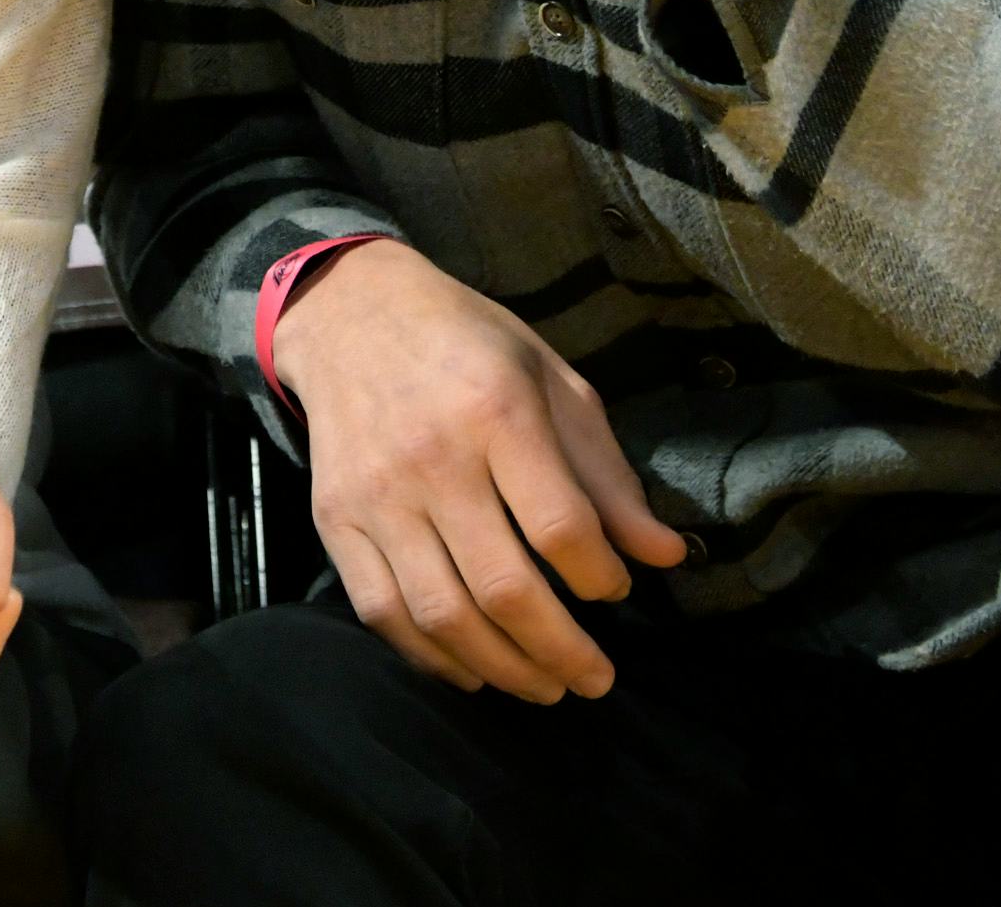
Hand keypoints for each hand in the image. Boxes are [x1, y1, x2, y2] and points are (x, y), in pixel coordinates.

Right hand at [274, 240, 688, 700]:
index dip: (599, 577)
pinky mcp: (335, 520)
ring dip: (503, 669)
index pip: (559, 526)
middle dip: (562, 650)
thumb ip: (606, 473)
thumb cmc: (468, 343)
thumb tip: (664, 555)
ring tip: (546, 687)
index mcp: (496, 410)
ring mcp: (376, 496)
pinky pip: (382, 612)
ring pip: (442, 615)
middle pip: (503, 587)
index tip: (615, 589)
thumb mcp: (552, 380)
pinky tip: (474, 672)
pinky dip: (431, 658)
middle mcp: (432, 458)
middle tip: (597, 679)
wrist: (349, 313)